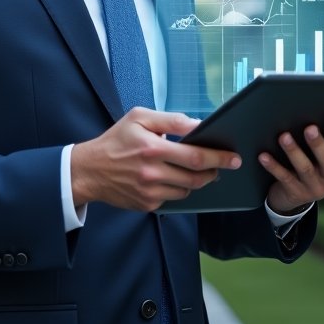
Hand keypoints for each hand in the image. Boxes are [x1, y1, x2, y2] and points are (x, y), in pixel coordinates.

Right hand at [70, 108, 240, 212]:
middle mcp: (153, 173)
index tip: (234, 157)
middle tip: (223, 166)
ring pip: (188, 191)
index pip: (196, 156)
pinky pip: (173, 199)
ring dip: (198, 181)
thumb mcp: (139, 117)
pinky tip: (173, 178)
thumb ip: (170, 120)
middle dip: (215, 171)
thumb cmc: (116, 140)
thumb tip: (198, 125)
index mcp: (152, 148)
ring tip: (197, 170)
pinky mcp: (147, 205)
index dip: (219, 158)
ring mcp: (150, 192)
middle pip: (197, 178)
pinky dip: (178, 189)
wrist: (89, 170)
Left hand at [260, 107, 323, 214]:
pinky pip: (284, 178)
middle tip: (309, 127)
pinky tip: (263, 155)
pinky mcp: (296, 193)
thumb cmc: (318, 160)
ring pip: (304, 169)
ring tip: (283, 136)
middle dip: (318, 143)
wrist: (297, 193)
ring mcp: (315, 188)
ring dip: (294, 152)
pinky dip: (273, 166)